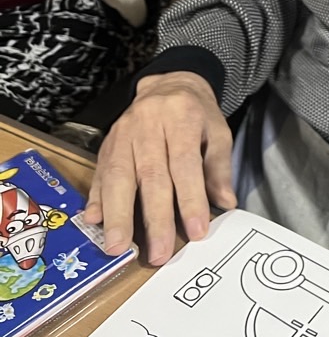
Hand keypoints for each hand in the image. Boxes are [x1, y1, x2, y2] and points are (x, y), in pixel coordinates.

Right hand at [84, 72, 235, 265]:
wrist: (169, 83)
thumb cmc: (197, 114)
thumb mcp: (218, 132)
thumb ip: (219, 167)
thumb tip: (225, 203)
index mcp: (181, 118)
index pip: (185, 164)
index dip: (190, 199)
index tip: (196, 231)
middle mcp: (148, 124)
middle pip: (150, 175)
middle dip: (153, 217)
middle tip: (157, 252)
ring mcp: (123, 133)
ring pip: (118, 175)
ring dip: (117, 214)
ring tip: (117, 246)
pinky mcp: (107, 142)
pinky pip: (100, 172)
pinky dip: (96, 198)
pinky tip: (94, 220)